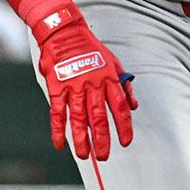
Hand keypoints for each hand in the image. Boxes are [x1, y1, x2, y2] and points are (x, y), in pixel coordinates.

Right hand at [25, 0, 137, 159]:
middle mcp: (92, 85)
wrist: (64, 33)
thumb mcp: (114, 62)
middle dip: (102, 140)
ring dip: (81, 139)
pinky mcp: (56, 88)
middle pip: (99, 117)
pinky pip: (57, 113)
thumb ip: (124, 85)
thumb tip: (133, 106)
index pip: (120, 107)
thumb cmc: (91, 49)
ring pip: (78, 118)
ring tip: (84, 156)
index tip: (126, 142)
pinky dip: (58, 130)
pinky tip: (60, 144)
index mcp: (109, 79)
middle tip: (104, 156)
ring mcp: (73, 87)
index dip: (124, 126)